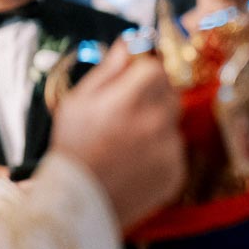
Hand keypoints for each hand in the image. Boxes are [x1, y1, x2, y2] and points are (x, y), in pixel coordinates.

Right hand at [48, 40, 183, 229]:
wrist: (77, 205)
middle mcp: (156, 123)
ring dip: (156, 127)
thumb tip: (132, 43)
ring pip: (172, 124)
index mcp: (131, 99)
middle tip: (126, 115)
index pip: (156, 68)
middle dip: (152, 98)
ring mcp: (169, 150)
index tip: (130, 83)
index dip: (143, 73)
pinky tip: (133, 164)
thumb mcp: (77, 102)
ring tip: (125, 145)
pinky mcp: (176, 173)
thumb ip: (109, 70)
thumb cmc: (72, 149)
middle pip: (170, 94)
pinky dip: (159, 154)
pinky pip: (173, 152)